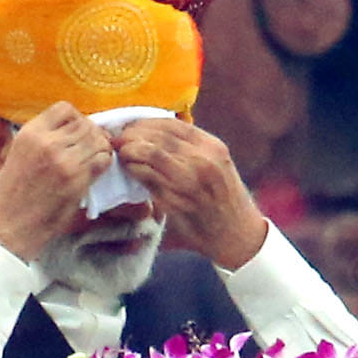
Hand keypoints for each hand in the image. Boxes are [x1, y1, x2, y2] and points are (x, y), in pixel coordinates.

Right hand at [0, 102, 111, 259]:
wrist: (6, 226)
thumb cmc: (8, 195)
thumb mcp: (14, 154)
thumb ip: (39, 139)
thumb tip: (67, 129)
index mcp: (30, 133)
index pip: (65, 109)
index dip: (76, 119)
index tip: (76, 132)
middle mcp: (47, 142)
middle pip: (85, 124)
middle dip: (92, 133)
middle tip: (90, 147)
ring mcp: (64, 161)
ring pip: (97, 140)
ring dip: (100, 148)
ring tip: (93, 158)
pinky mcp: (76, 181)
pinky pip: (102, 160)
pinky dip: (104, 162)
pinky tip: (96, 170)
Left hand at [115, 119, 267, 268]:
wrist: (238, 234)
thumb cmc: (224, 199)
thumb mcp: (217, 165)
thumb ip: (191, 149)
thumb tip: (154, 135)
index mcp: (212, 147)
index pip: (172, 124)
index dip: (146, 123)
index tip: (132, 127)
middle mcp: (203, 161)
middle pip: (158, 138)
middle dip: (133, 136)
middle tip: (119, 140)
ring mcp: (191, 182)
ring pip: (152, 155)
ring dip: (130, 152)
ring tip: (122, 154)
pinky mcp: (178, 202)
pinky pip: (149, 180)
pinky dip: (136, 171)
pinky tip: (131, 170)